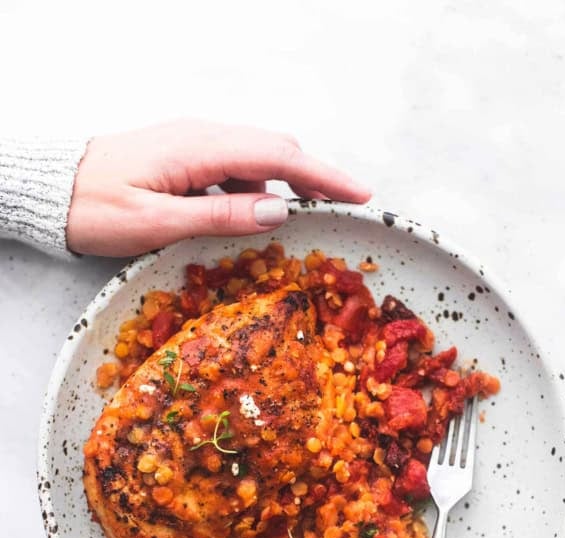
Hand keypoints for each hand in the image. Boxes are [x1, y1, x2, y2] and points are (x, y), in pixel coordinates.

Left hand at [67, 120, 370, 255]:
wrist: (52, 190)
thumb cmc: (95, 209)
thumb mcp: (157, 223)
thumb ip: (220, 216)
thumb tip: (279, 211)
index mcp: (199, 148)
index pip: (278, 156)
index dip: (324, 176)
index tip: (361, 194)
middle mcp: (201, 136)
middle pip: (275, 149)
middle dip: (315, 176)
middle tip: (346, 208)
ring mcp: (193, 143)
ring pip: (255, 158)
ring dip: (284, 185)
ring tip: (304, 221)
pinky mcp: (184, 156)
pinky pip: (233, 167)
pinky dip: (255, 189)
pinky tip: (254, 216)